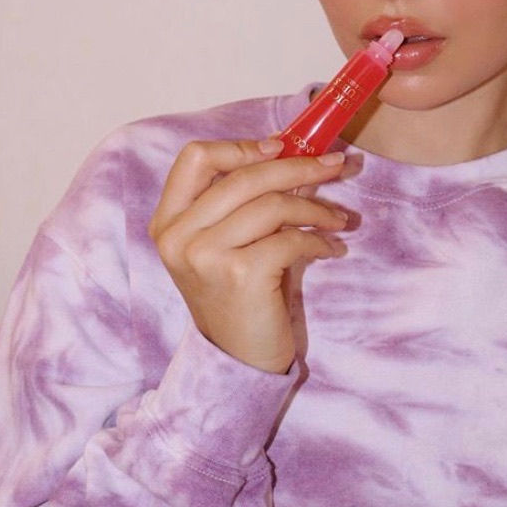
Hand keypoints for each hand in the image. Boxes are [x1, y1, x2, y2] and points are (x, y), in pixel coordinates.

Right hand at [148, 138, 346, 373]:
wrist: (238, 360)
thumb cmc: (238, 293)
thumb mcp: (226, 242)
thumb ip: (242, 201)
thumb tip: (292, 153)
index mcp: (168, 220)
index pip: (195, 157)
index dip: (241, 147)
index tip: (280, 147)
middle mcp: (178, 236)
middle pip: (244, 176)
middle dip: (299, 166)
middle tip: (336, 166)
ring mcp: (203, 256)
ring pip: (272, 204)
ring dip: (316, 206)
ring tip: (339, 218)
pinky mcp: (238, 275)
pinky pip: (290, 238)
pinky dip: (319, 239)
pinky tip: (331, 247)